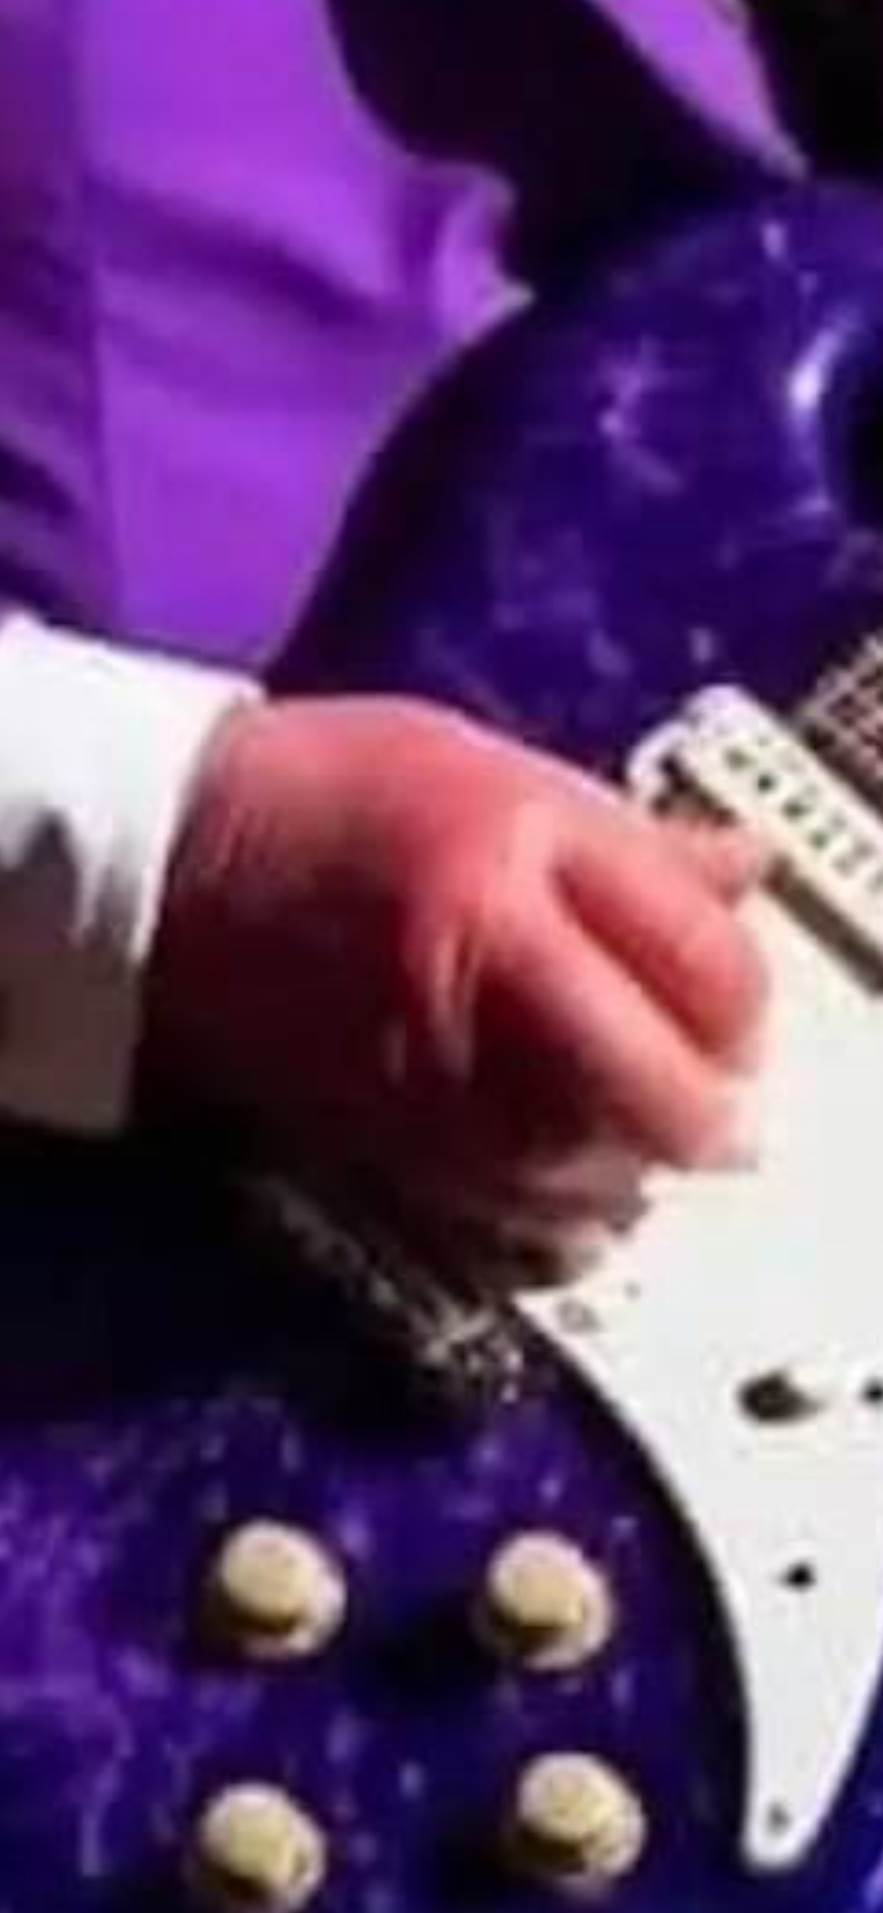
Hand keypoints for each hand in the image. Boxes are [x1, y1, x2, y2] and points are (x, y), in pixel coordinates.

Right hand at [141, 697, 768, 1236]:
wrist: (163, 857)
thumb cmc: (327, 790)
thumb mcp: (494, 765)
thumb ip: (629, 835)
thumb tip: (740, 872)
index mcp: (518, 848)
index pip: (701, 959)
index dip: (744, 1003)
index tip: (736, 1011)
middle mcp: (478, 962)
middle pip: (657, 1091)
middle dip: (708, 1112)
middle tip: (718, 1103)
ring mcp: (423, 1061)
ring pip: (585, 1168)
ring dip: (635, 1162)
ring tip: (637, 1131)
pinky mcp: (373, 1131)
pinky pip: (501, 1205)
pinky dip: (557, 1202)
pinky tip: (568, 1172)